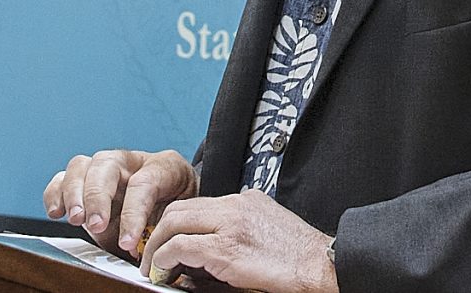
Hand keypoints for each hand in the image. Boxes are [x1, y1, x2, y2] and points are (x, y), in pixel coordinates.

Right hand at [45, 149, 198, 257]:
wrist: (174, 197)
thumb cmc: (176, 207)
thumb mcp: (178, 217)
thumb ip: (159, 230)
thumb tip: (137, 251)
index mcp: (162, 167)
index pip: (143, 184)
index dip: (133, 214)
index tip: (127, 242)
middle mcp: (130, 162)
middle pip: (106, 165)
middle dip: (98, 197)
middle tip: (96, 225)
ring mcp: (105, 168)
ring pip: (81, 166)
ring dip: (74, 194)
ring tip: (76, 220)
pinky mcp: (84, 181)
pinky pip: (62, 178)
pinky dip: (55, 193)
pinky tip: (56, 212)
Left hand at [141, 190, 336, 292]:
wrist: (320, 264)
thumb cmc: (299, 254)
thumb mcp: (271, 222)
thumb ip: (247, 219)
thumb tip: (225, 232)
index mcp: (245, 199)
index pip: (197, 204)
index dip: (175, 223)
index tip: (166, 240)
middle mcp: (234, 206)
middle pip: (179, 208)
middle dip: (158, 230)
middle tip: (150, 253)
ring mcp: (229, 225)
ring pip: (174, 222)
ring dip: (156, 245)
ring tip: (152, 266)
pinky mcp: (225, 249)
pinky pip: (181, 246)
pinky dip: (165, 258)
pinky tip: (162, 271)